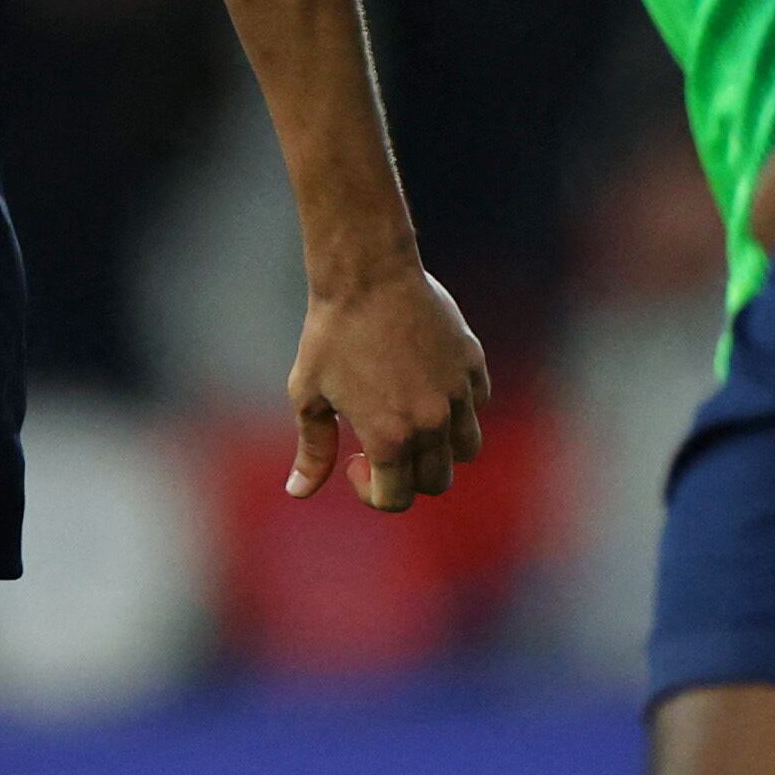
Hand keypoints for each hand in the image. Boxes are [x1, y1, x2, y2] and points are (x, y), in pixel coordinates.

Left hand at [285, 257, 490, 513]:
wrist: (366, 275)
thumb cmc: (330, 334)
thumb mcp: (309, 395)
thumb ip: (312, 449)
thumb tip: (298, 491)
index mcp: (390, 438)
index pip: (395, 499)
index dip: (370, 491)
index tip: (354, 459)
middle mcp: (431, 423)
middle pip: (435, 482)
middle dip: (407, 475)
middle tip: (381, 444)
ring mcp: (459, 394)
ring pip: (466, 449)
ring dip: (440, 448)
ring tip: (410, 420)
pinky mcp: (473, 365)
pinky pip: (477, 405)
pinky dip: (458, 408)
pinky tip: (425, 384)